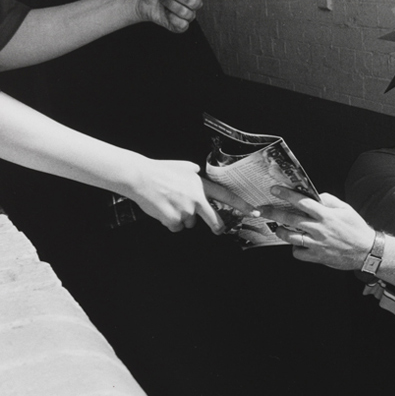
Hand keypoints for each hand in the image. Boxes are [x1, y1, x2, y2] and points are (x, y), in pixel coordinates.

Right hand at [127, 158, 250, 233]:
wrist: (139, 177)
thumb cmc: (159, 170)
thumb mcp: (182, 166)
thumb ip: (193, 172)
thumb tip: (197, 172)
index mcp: (201, 186)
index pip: (227, 197)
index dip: (242, 206)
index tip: (255, 212)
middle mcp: (196, 199)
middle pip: (214, 220)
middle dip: (217, 227)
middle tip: (218, 229)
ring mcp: (185, 210)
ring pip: (189, 223)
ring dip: (181, 218)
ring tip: (169, 204)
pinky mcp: (173, 219)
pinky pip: (175, 227)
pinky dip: (169, 222)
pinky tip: (162, 210)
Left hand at [261, 188, 376, 269]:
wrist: (367, 251)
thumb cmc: (357, 229)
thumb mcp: (346, 209)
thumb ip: (329, 200)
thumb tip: (315, 196)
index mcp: (326, 215)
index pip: (302, 201)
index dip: (286, 194)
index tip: (275, 190)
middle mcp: (319, 229)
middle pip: (291, 219)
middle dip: (274, 212)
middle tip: (263, 209)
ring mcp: (317, 244)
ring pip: (290, 237)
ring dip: (280, 232)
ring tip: (278, 228)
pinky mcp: (317, 257)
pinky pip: (298, 253)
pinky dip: (295, 248)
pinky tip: (297, 244)